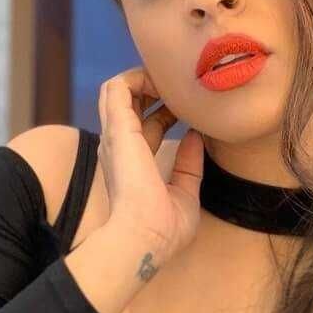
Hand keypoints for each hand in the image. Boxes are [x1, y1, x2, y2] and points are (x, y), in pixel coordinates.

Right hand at [97, 65, 203, 262]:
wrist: (145, 236)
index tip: (189, 109)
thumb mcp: (185, 193)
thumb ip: (188, 165)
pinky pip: (116, 87)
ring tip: (169, 78)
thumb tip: (197, 137)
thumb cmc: (164, 228)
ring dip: (141, 78)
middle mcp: (119, 147)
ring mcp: (115, 136)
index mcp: (132, 163)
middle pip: (126, 103)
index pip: (143, 126)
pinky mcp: (118, 128)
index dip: (165, 111)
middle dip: (150, 88)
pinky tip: (162, 81)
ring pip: (115, 90)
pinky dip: (136, 76)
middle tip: (179, 87)